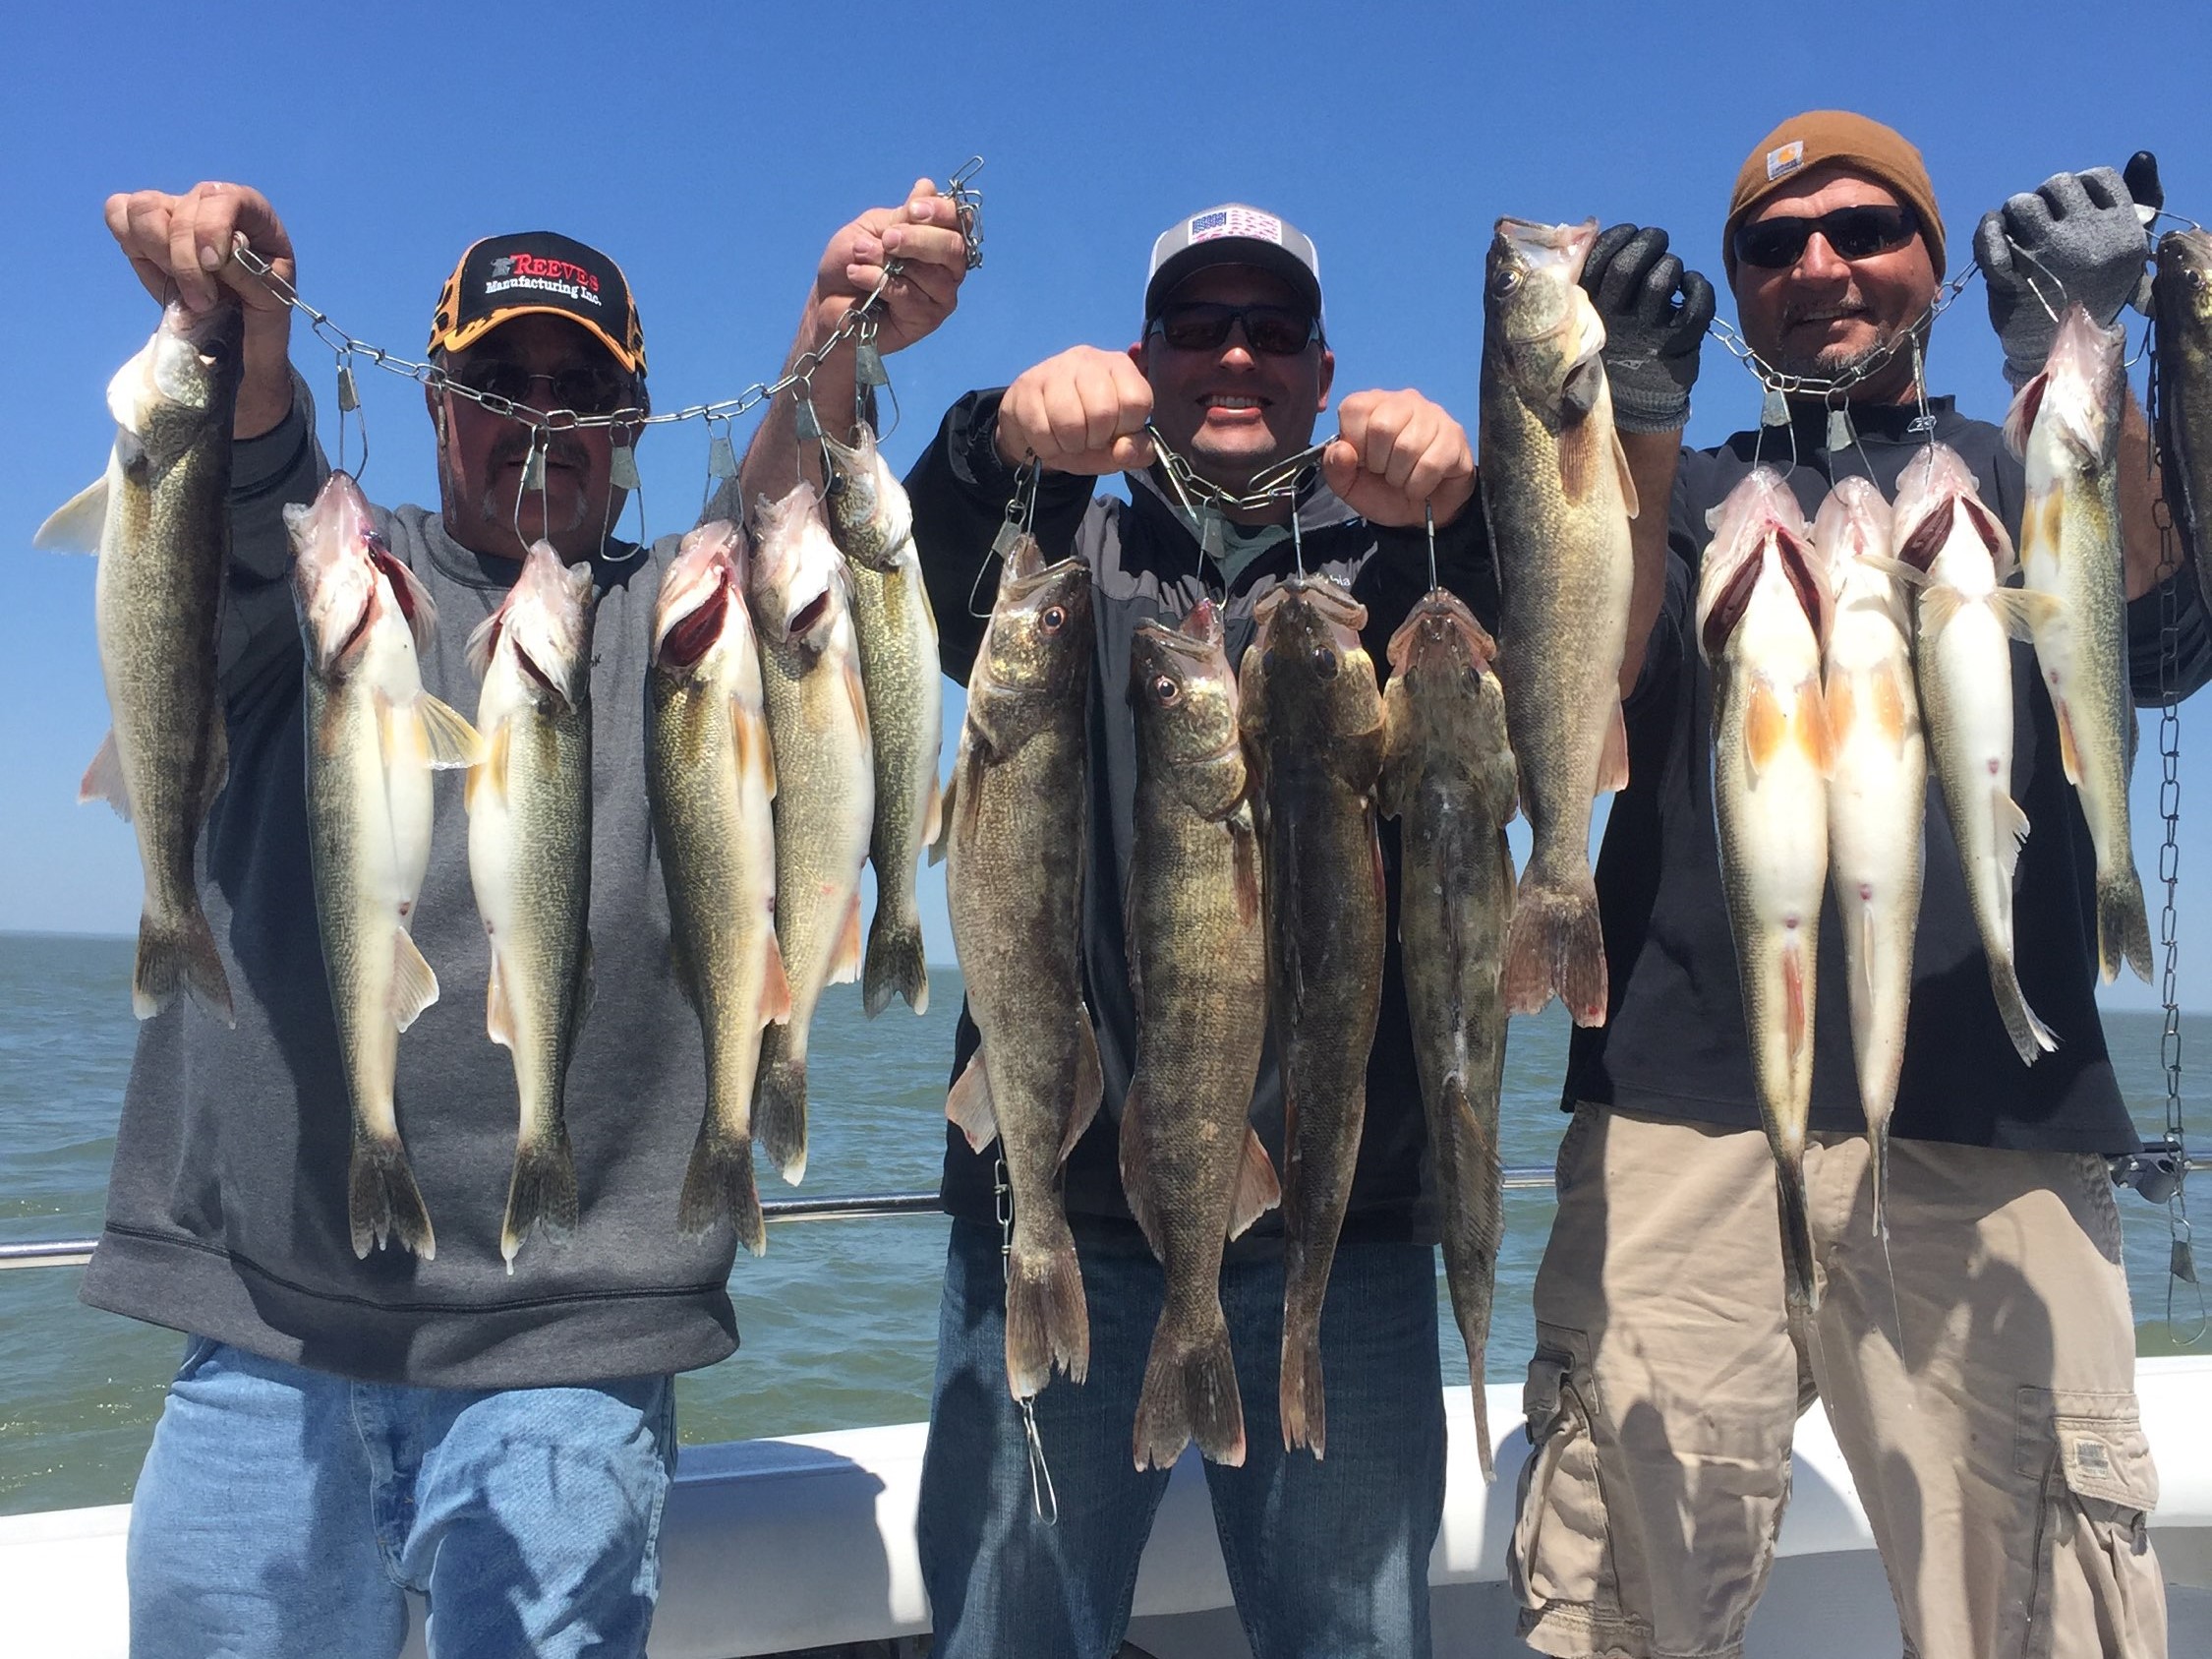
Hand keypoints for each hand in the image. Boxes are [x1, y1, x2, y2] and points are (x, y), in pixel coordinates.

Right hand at [105, 182, 296, 435]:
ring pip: (141, 208)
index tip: (213, 266)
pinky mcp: (142, 224)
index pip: (220, 197)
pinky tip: (161, 273)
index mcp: (249, 208)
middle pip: (178, 211)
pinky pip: (117, 214)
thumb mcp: (271, 296)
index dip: (210, 230)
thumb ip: (248, 275)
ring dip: (157, 254)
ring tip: (183, 287)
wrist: (240, 322)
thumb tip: (216, 257)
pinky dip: (132, 245)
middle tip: (203, 301)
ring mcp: (172, 208)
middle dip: (185, 262)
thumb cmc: (263, 305)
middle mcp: (207, 200)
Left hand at [808, 178, 970, 356]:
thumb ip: (902, 216)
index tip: (914, 209)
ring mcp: (941, 295)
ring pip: (932, 275)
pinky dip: (880, 281)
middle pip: (954, 248)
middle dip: (919, 239)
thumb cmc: (852, 260)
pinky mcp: (927, 319)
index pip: (958, 220)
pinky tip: (858, 275)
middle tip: (887, 239)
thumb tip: (927, 186)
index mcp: (938, 237)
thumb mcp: (873, 228)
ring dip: (888, 261)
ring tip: (860, 256)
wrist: (828, 300)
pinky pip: (911, 297)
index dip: (942, 211)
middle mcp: (947, 266)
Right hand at [995, 346, 1155, 473]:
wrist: (1037, 427)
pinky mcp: (1026, 384)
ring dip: (1071, 445)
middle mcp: (1088, 359)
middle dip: (1096, 439)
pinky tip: (1048, 440)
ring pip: (1070, 421)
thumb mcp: (1119, 446)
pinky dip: (1047, 447)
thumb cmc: (1087, 433)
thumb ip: (1137, 451)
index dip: (1127, 429)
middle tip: (1089, 439)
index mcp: (1120, 367)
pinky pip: (1040, 429)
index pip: (1137, 400)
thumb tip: (1125, 450)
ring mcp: (1054, 368)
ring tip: (1070, 441)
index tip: (1116, 433)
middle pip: (1103, 411)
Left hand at [1322, 389, 1473, 527]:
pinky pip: (1431, 463)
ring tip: (1404, 479)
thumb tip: (1342, 450)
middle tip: (1386, 472)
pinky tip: (1422, 484)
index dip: (1355, 444)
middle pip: (1382, 427)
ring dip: (1400, 477)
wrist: (1421, 513)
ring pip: (1408, 446)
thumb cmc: (1383, 490)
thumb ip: (1335, 467)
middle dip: (1379, 463)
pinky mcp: (1455, 436)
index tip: (1364, 461)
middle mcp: (1404, 401)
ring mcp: (1434, 415)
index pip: (1354, 408)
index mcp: (1371, 404)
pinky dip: (1419, 485)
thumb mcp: (1349, 484)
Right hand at [1579, 225, 1714, 433]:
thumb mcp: (1589, 317)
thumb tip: (1591, 229)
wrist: (1635, 404)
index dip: (1618, 236)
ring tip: (1670, 270)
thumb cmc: (1613, 346)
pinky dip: (1699, 288)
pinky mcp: (1678, 345)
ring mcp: (1647, 334)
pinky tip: (1691, 287)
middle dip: (1647, 241)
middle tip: (1656, 240)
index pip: (1600, 259)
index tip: (1628, 233)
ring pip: (1661, 281)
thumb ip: (1590, 278)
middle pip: (1628, 265)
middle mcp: (1615, 321)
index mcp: (1590, 310)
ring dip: (1671, 264)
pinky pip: (1697, 306)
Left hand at [1975, 161, 2155, 386]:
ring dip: (2014, 216)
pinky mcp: (2011, 277)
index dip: (2078, 191)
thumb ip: (2139, 200)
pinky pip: (1990, 235)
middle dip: (2045, 202)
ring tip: (2020, 238)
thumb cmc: (2091, 292)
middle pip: (2055, 186)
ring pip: (2021, 204)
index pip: (2096, 178)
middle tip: (2043, 228)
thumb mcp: (2125, 249)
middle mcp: (2087, 237)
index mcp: (2121, 229)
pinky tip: (1992, 234)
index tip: (2071, 214)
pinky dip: (1986, 232)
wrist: (2060, 348)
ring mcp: (2047, 256)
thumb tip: (2141, 157)